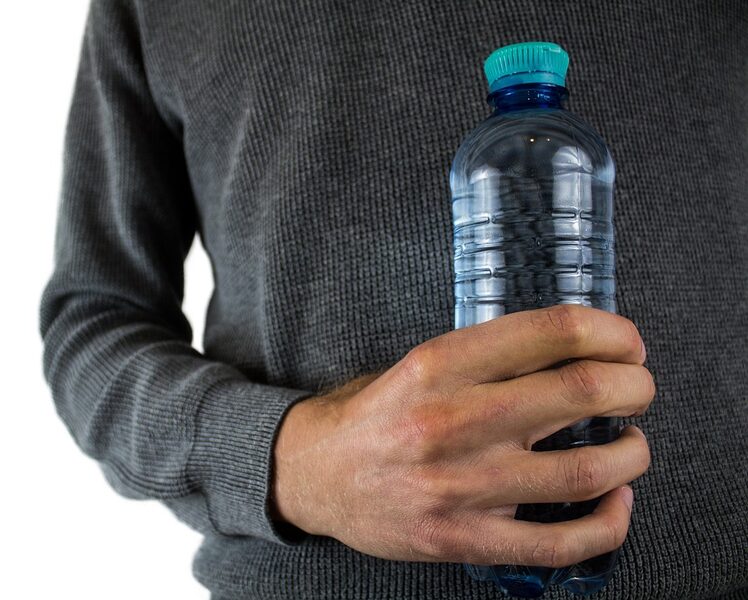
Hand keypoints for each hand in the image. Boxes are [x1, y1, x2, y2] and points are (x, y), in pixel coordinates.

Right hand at [271, 305, 652, 567]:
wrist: (314, 475)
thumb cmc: (374, 414)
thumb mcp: (418, 362)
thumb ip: (487, 356)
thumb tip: (576, 351)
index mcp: (438, 365)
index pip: (549, 332)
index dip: (609, 333)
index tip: (626, 343)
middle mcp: (450, 420)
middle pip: (580, 392)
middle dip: (633, 386)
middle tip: (638, 388)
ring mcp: (458, 485)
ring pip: (584, 470)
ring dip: (632, 454)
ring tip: (632, 445)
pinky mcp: (461, 538)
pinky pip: (558, 542)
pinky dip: (608, 524)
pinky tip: (616, 503)